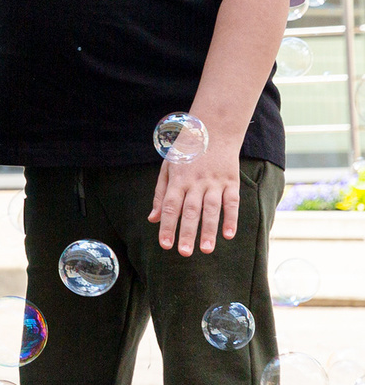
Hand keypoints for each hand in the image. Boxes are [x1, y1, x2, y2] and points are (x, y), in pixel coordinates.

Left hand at [150, 136, 242, 255]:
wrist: (212, 131)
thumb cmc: (185, 153)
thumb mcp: (167, 169)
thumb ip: (160, 195)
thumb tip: (153, 219)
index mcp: (177, 179)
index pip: (170, 206)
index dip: (167, 226)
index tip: (165, 245)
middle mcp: (195, 182)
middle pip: (190, 210)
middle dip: (187, 232)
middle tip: (184, 253)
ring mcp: (215, 182)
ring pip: (211, 209)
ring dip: (209, 230)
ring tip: (206, 250)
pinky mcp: (231, 181)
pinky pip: (232, 202)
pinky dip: (231, 218)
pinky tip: (229, 235)